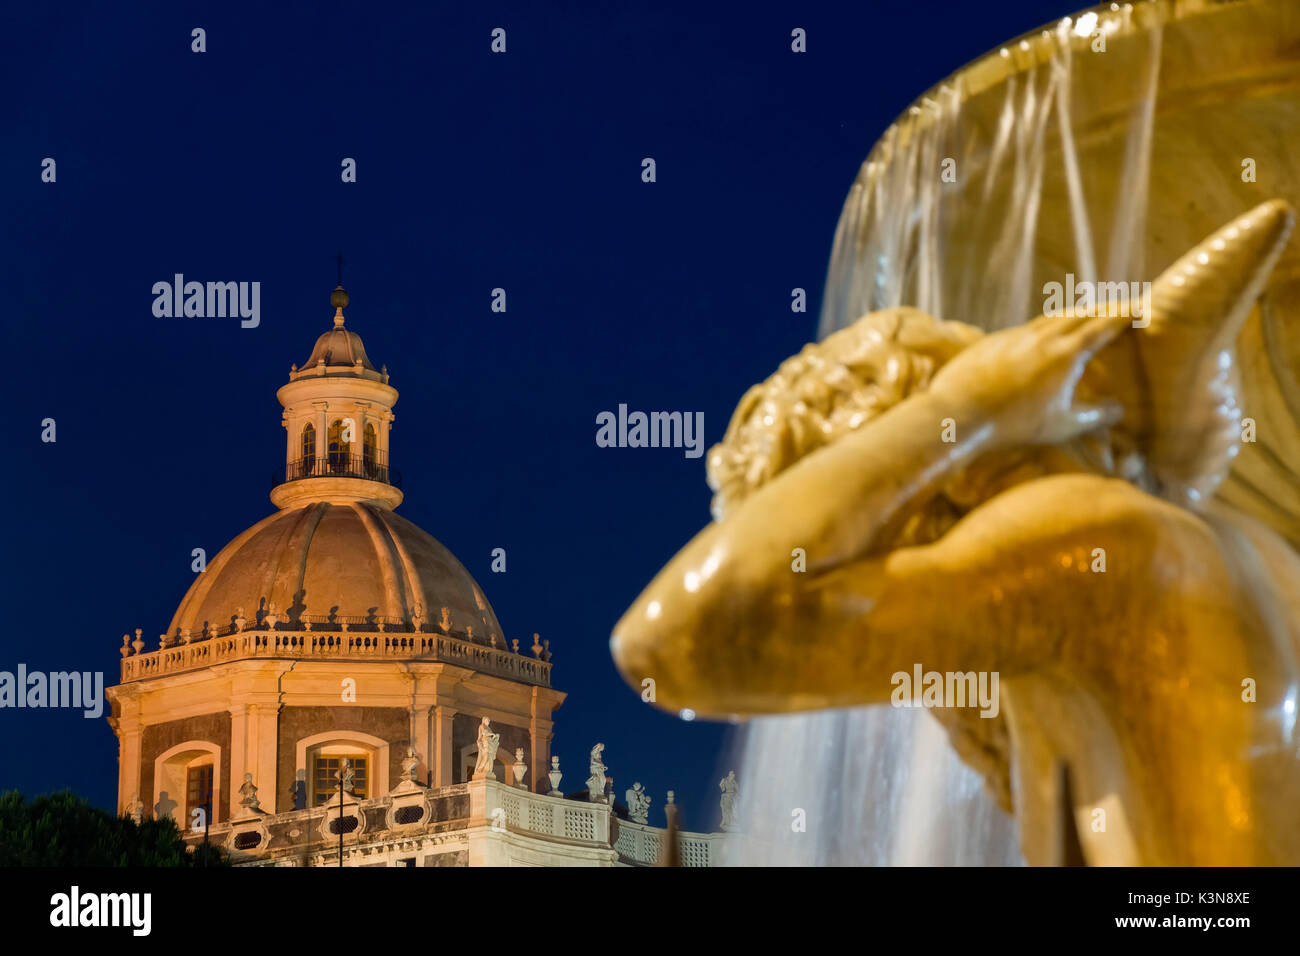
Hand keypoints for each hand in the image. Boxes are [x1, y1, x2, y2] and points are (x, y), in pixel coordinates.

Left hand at [927, 310, 1126, 448]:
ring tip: (1085, 316)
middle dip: (1103, 309)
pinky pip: (1026, 328)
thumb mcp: (1063, 426)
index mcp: (1066, 353)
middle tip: (1119, 306)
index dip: (1124, 314)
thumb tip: (1119, 409)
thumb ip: (1096, 416)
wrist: (958, 414)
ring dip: (1073, 314)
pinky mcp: (993, 341)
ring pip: (1051, 318)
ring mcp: (1015, 335)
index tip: (1140, 306)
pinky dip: (1044, 327)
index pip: (1104, 326)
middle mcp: (1042, 336)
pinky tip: (1042, 336)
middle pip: (1080, 313)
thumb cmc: (1014, 425)